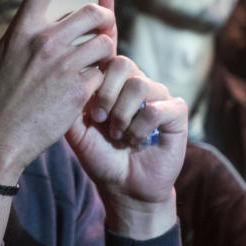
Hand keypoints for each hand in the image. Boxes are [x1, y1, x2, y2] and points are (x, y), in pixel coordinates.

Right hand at [0, 0, 116, 183]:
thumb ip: (20, 37)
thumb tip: (40, 21)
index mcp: (21, 31)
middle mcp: (44, 43)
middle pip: (91, 11)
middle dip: (103, 16)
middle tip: (102, 23)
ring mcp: (64, 66)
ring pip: (104, 42)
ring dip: (104, 50)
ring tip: (95, 60)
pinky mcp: (79, 90)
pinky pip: (101, 73)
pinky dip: (98, 80)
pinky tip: (87, 88)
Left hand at [64, 50, 187, 237]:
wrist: (124, 187)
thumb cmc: (101, 157)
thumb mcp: (77, 131)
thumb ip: (71, 104)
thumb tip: (68, 78)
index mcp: (114, 83)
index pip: (104, 58)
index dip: (93, 83)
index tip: (89, 114)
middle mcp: (137, 83)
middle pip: (122, 63)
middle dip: (106, 95)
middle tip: (100, 120)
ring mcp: (159, 95)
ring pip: (139, 85)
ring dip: (122, 116)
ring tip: (118, 135)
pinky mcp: (176, 112)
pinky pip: (155, 109)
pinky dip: (140, 129)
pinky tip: (136, 141)